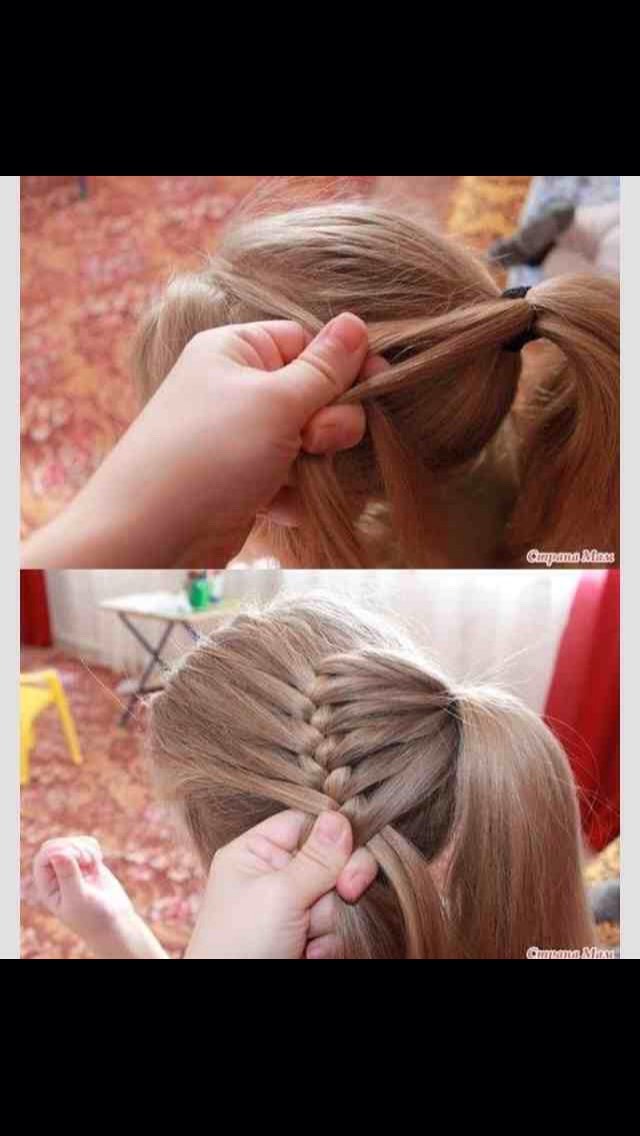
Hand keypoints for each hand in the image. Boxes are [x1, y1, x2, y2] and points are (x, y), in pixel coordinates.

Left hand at [22, 313, 380, 567]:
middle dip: (329, 421)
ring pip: (309, 442)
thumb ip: (323, 368)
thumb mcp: (275, 401)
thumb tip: (356, 324)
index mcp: (235, 351)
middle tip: (315, 440)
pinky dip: (293, 495)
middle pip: (315, 394)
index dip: (344, 363)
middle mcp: (236, 391)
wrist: (149, 537)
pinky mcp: (244, 485)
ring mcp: (240, 440)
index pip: (306, 342)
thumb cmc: (208, 454)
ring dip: (314, 463)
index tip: (379, 382)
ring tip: (293, 476)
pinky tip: (275, 507)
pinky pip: (291, 481)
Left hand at [29, 836, 166, 958]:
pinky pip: (85, 843)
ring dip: (85, 848)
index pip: (44, 856)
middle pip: (56, 845)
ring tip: (94, 863)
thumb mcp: (79, 899)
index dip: (60, 850)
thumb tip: (58, 854)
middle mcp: (56, 876)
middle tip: (88, 860)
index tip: (77, 858)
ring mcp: (71, 868)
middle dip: (73, 847)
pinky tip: (98, 862)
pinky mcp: (86, 864)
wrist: (114, 923)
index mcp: (47, 886)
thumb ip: (68, 876)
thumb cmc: (93, 917)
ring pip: (72, 842)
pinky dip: (93, 848)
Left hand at [185, 811, 377, 959]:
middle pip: (329, 859)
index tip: (353, 849)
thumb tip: (342, 817)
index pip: (305, 822)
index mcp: (255, 852)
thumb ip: (317, 859)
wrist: (231, 1007)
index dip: (333, 833)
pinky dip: (330, 942)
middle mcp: (273, 874)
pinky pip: (335, 925)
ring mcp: (289, 907)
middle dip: (338, 882)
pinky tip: (310, 954)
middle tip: (347, 893)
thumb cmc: (241, 945)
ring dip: (331, 920)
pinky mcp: (303, 935)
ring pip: (336, 896)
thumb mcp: (279, 895)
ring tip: (306, 940)